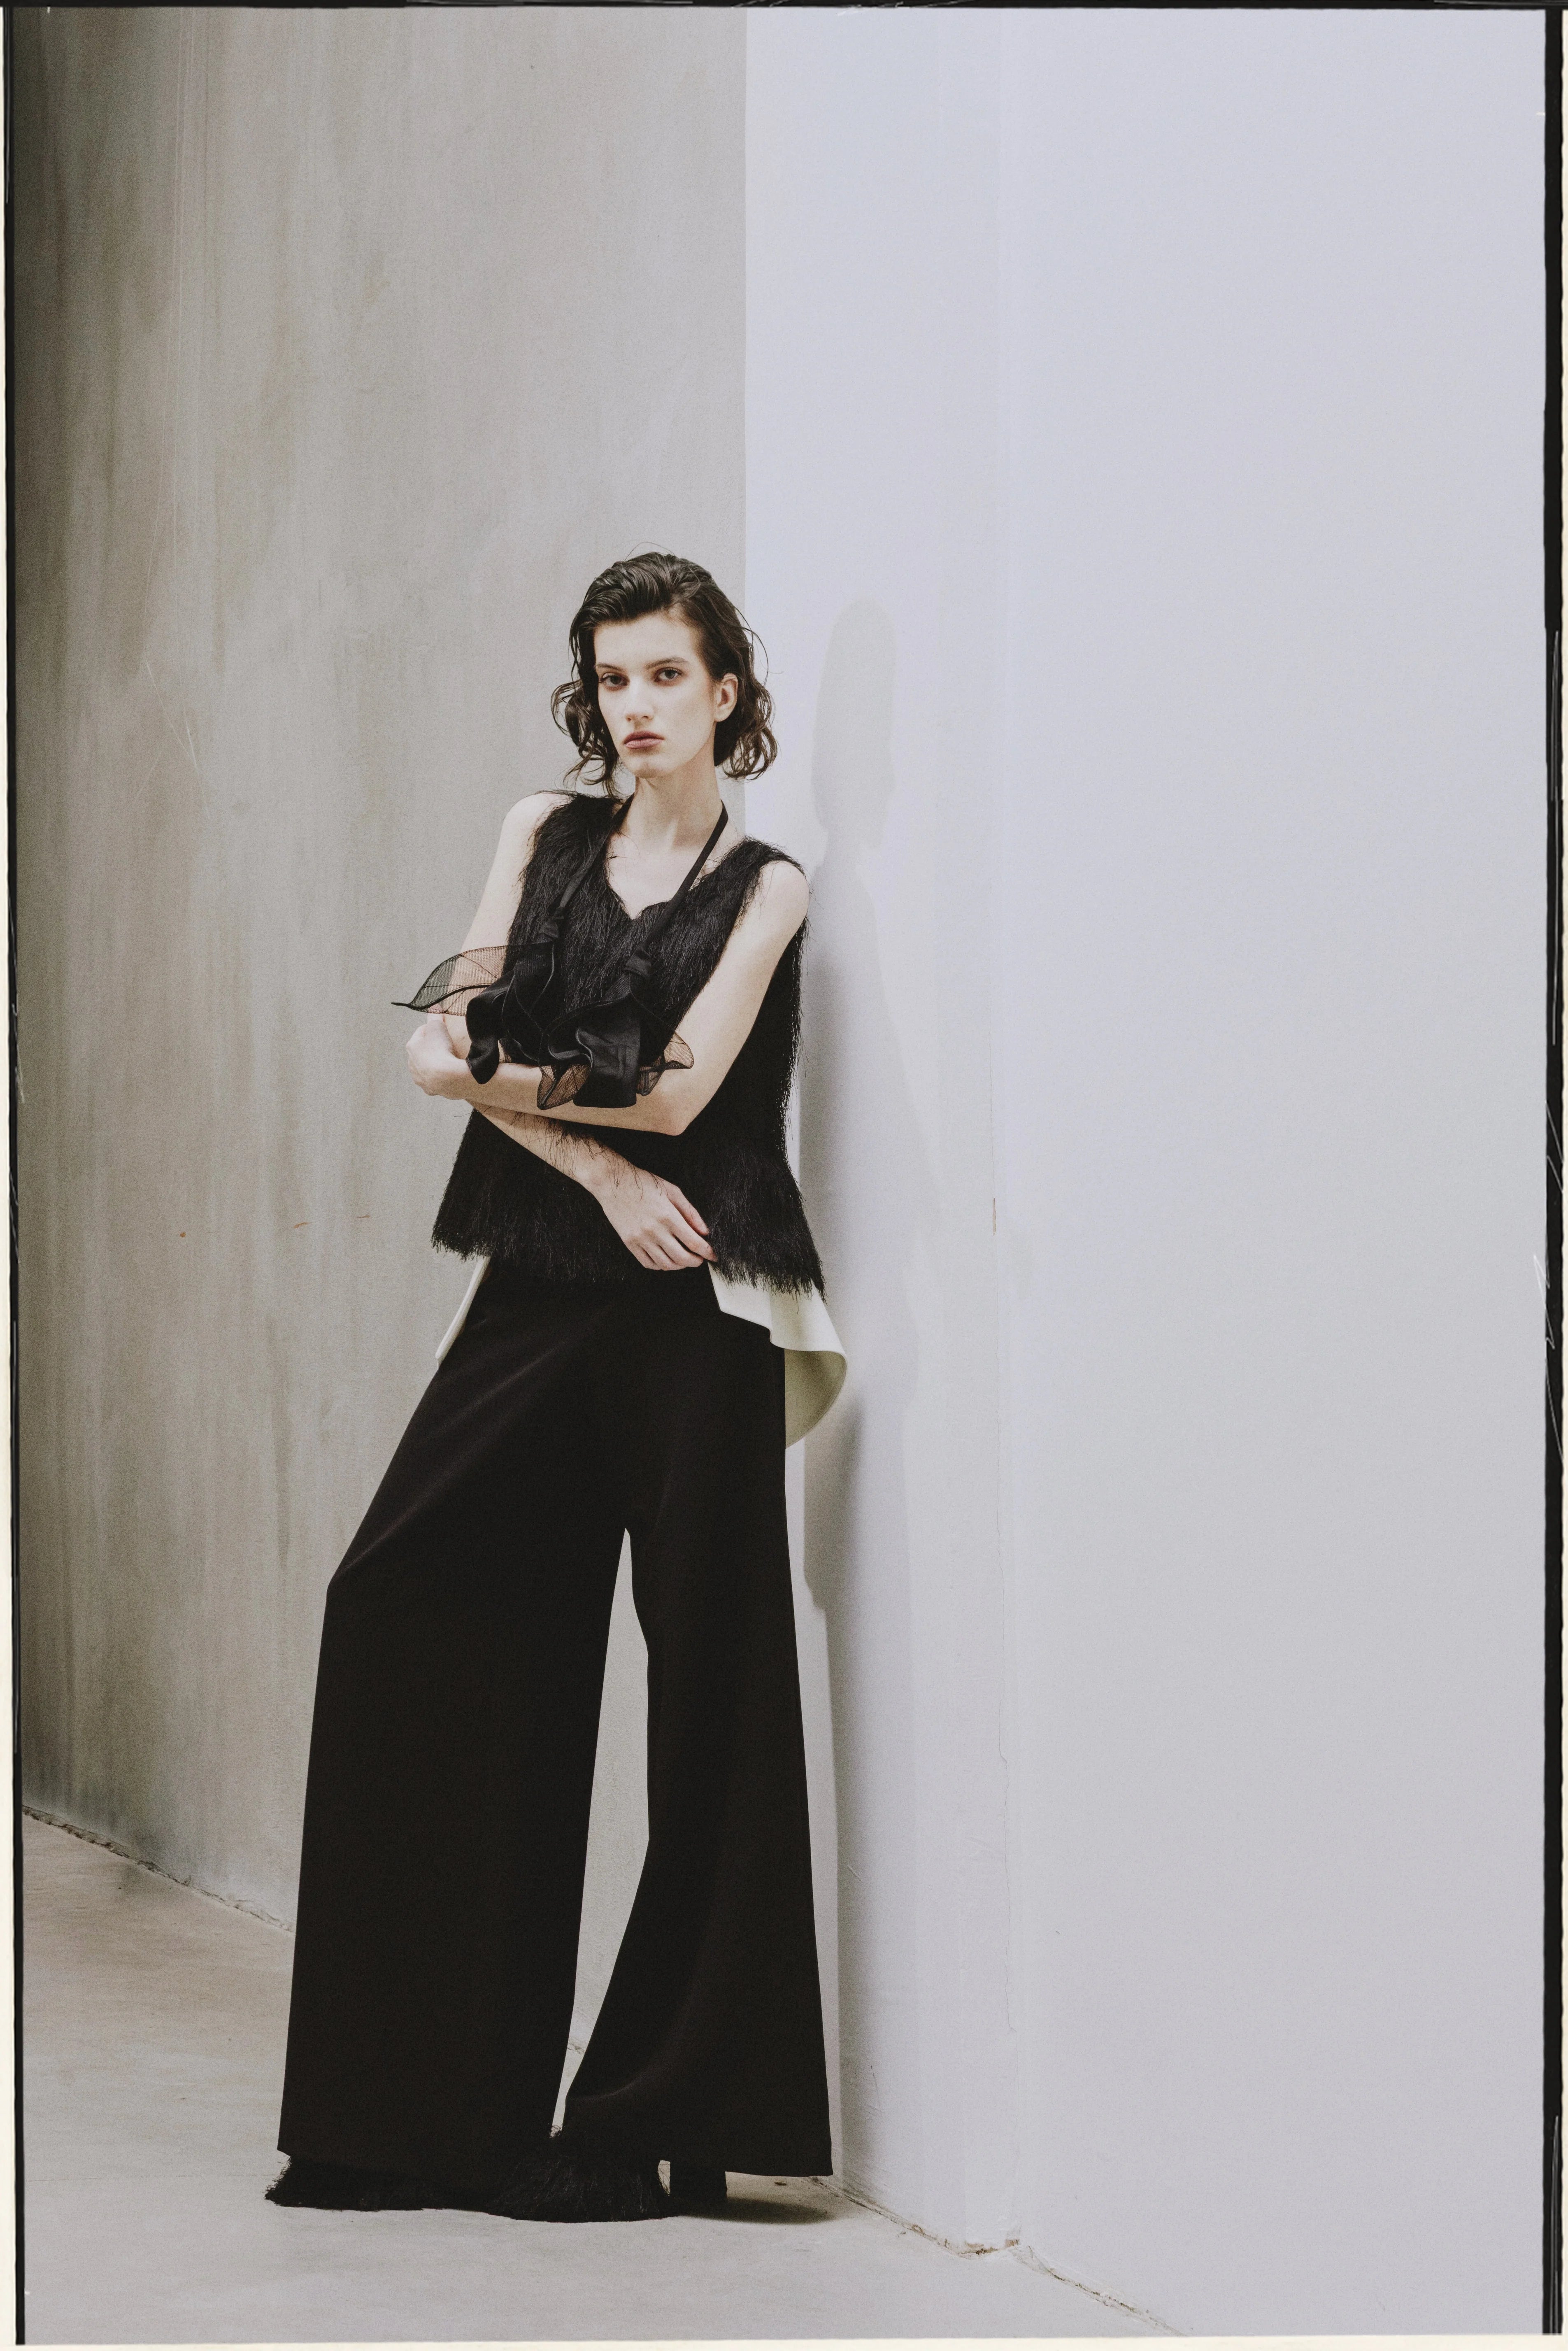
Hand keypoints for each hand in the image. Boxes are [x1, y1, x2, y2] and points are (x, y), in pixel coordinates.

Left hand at [405, 1013, 470, 1098]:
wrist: (448, 1077)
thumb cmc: (440, 1049)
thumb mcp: (438, 1027)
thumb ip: (435, 1016)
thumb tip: (434, 1006)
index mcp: (411, 1046)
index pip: (421, 1032)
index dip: (432, 1029)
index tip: (442, 1029)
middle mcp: (411, 1063)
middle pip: (423, 1051)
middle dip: (432, 1047)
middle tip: (446, 1045)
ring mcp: (419, 1078)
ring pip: (426, 1067)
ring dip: (434, 1063)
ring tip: (447, 1060)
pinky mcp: (429, 1090)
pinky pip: (434, 1081)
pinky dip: (439, 1077)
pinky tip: (448, 1074)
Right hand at [592, 1160, 715, 1270]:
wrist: (614, 1183)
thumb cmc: (645, 1184)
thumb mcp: (673, 1191)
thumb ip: (690, 1212)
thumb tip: (704, 1232)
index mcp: (668, 1216)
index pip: (694, 1242)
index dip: (707, 1252)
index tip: (712, 1255)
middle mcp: (654, 1230)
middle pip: (682, 1257)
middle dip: (695, 1261)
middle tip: (700, 1259)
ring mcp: (640, 1239)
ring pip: (666, 1264)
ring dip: (679, 1265)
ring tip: (684, 1259)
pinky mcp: (629, 1243)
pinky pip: (648, 1263)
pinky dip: (661, 1266)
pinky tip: (666, 1259)